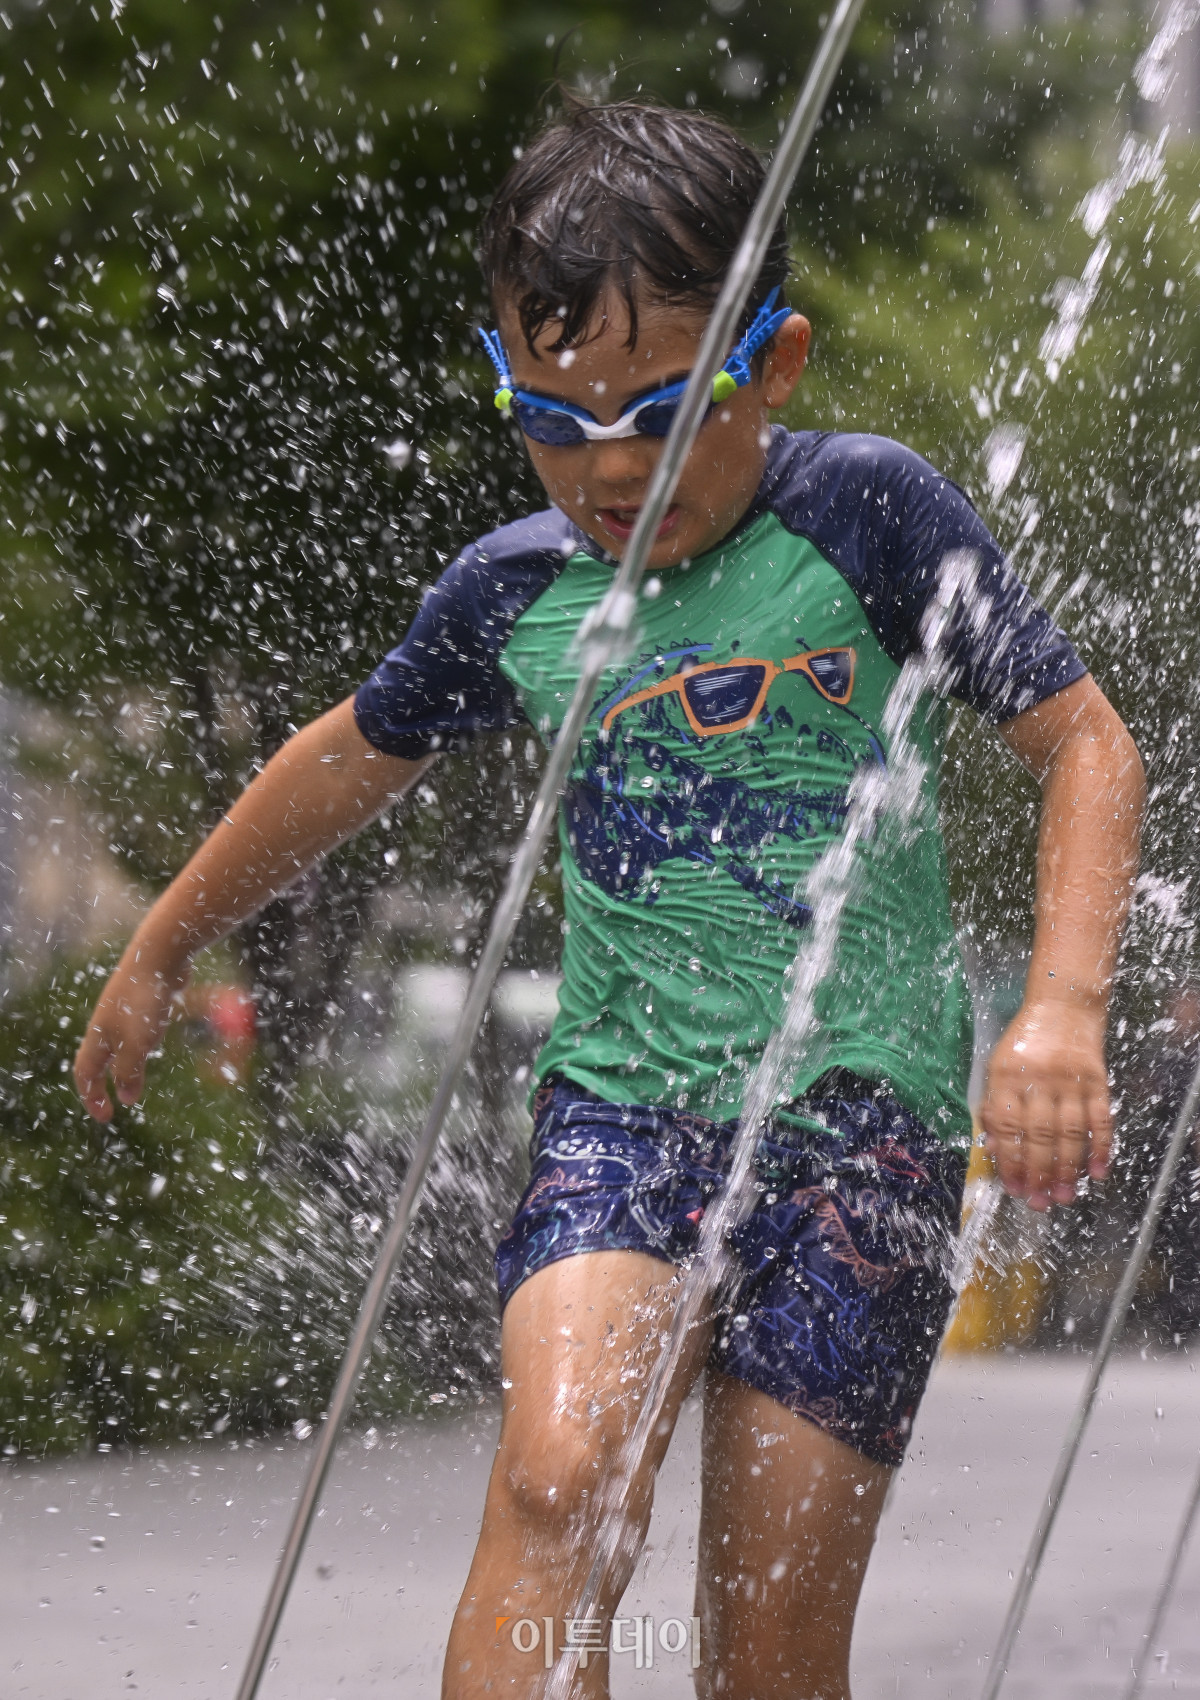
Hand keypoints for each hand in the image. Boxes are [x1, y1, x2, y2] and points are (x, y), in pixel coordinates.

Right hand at [73, 936, 190, 1121]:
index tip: (106, 1118)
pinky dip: (143, 1039)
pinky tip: (158, 1034)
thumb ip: (130, 1072)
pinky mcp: (144, 999)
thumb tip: (127, 1098)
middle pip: (100, 1059)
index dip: (92, 1098)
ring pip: (120, 1043)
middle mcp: (106, 1024)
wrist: (158, 956)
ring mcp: (124, 1011)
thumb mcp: (136, 1045)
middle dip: (106, 1083)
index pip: (85, 1074)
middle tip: (119, 1102)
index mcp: (98, 1037)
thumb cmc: (144, 1003)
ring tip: (136, 1074)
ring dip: (126, 1061)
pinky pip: (139, 1026)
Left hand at [979, 998, 1111, 1210]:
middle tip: (1039, 1203)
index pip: (1007, 1126)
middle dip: (1038, 1173)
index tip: (1012, 1188)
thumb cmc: (1023, 1042)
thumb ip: (994, 1107)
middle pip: (1039, 1134)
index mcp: (1006, 1076)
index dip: (1009, 1161)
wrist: (1063, 1007)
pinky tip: (1096, 1173)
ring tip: (1063, 1197)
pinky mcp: (1097, 1080)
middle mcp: (1039, 1079)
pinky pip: (1100, 1119)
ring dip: (1067, 1169)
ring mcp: (1071, 1080)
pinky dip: (1100, 1147)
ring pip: (1070, 1133)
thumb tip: (994, 1151)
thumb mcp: (997, 1067)